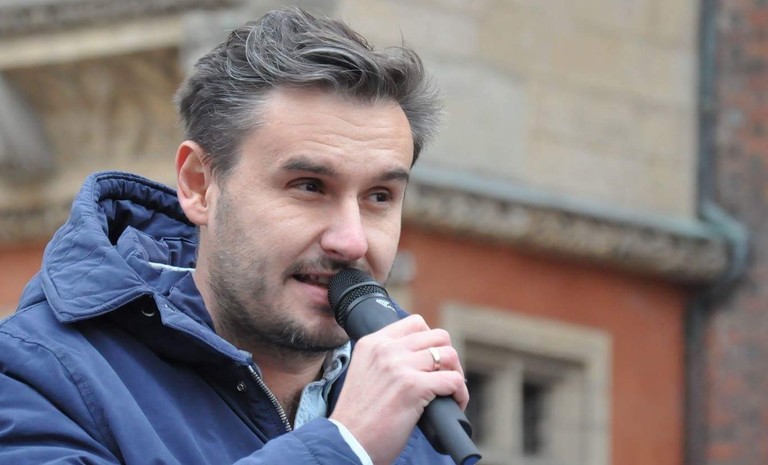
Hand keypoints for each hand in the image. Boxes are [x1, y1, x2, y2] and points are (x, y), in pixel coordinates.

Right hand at [329, 315, 468, 464]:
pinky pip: (453, 380)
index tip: (432, 361)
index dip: (431, 341)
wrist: (347, 443)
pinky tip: (455, 405)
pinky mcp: (413, 387)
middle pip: (437, 336)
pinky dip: (460, 394)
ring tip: (452, 392)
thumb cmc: (358, 417)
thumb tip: (421, 360)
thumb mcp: (365, 373)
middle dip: (448, 357)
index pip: (415, 323)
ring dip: (456, 373)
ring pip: (449, 355)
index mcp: (372, 343)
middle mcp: (385, 350)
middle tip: (445, 377)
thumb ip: (386, 360)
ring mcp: (399, 366)